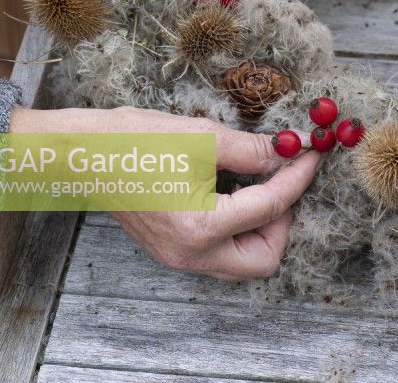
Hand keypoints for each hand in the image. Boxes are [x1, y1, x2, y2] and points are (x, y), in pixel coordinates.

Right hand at [10, 105, 321, 280]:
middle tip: (282, 180)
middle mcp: (192, 255)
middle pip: (264, 258)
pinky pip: (219, 251)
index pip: (271, 206)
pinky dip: (237, 227)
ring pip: (241, 260)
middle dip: (282, 219)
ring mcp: (179, 257)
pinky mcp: (171, 250)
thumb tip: (289, 150)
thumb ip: (253, 150)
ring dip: (260, 226)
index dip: (298, 176)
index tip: (313, 154)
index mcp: (201, 228)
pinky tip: (232, 192)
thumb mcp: (203, 137)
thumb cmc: (136, 141)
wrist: (85, 154)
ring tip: (258, 183)